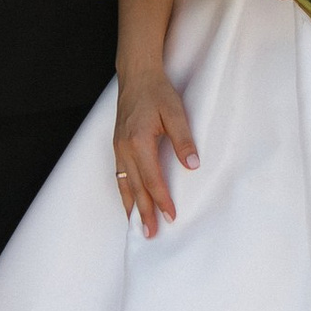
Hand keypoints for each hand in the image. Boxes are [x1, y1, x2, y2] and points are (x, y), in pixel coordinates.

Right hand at [114, 69, 198, 237]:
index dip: (162, 199)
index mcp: (138, 142)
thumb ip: (184, 140)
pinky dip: (124, 192)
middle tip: (150, 234)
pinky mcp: (118, 146)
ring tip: (137, 226)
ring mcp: (118, 148)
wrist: (137, 76)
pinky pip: (119, 175)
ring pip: (124, 184)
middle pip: (135, 187)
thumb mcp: (175, 112)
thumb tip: (192, 166)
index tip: (171, 216)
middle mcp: (124, 148)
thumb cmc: (157, 92)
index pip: (152, 179)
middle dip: (144, 212)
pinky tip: (129, 201)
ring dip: (131, 206)